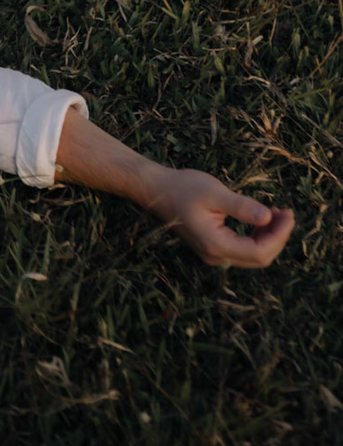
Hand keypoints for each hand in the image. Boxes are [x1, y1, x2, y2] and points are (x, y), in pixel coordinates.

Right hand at [148, 167, 294, 267]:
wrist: (156, 191)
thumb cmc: (182, 187)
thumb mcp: (213, 192)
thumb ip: (241, 207)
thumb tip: (268, 218)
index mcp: (215, 244)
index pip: (259, 252)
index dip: (279, 236)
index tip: (288, 214)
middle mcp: (216, 256)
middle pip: (259, 258)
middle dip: (277, 237)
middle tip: (286, 212)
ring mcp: (215, 254)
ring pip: (253, 255)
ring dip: (269, 237)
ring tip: (276, 213)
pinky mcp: (214, 248)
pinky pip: (244, 249)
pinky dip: (257, 236)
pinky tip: (261, 219)